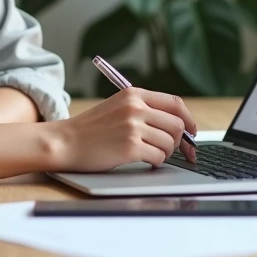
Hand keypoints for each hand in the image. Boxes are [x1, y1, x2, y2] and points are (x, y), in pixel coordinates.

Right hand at [48, 88, 197, 171]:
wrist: (65, 142)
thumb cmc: (90, 129)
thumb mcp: (117, 108)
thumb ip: (144, 110)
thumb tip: (178, 125)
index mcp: (133, 94)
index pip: (175, 103)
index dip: (189, 119)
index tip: (191, 131)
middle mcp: (135, 107)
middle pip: (177, 124)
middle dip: (179, 141)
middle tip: (171, 150)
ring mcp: (133, 127)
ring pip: (170, 142)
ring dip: (165, 153)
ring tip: (151, 154)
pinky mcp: (130, 147)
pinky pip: (158, 157)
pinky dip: (155, 162)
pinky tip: (144, 160)